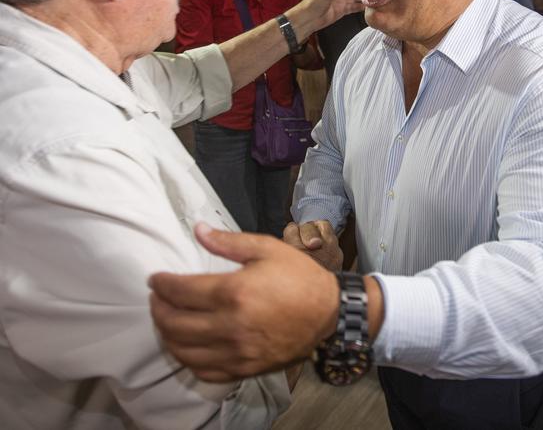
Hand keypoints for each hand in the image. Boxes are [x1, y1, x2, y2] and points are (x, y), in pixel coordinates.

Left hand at [149, 223, 338, 382]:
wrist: (329, 312)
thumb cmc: (299, 277)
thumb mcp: (266, 249)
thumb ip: (228, 242)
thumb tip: (198, 230)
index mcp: (234, 292)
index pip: (181, 291)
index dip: (162, 284)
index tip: (155, 279)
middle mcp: (230, 326)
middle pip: (175, 323)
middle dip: (158, 308)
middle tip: (157, 297)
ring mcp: (236, 352)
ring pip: (184, 351)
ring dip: (167, 335)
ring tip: (166, 318)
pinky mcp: (244, 368)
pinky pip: (203, 371)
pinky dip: (187, 359)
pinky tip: (186, 345)